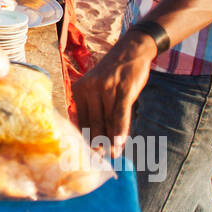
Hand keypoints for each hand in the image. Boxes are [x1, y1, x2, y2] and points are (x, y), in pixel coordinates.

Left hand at [72, 30, 156, 156]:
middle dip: (98, 144)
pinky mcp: (122, 89)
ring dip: (111, 141)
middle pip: (93, 123)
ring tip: (113, 156)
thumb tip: (95, 137)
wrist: (131, 50)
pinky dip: (120, 129)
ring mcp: (106, 89)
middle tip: (100, 161)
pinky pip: (120, 113)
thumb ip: (94, 109)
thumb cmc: (114, 74)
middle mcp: (89, 89)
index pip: (80, 120)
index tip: (86, 156)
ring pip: (107, 121)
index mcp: (79, 90)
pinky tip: (120, 142)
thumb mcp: (97, 87)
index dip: (84, 139)